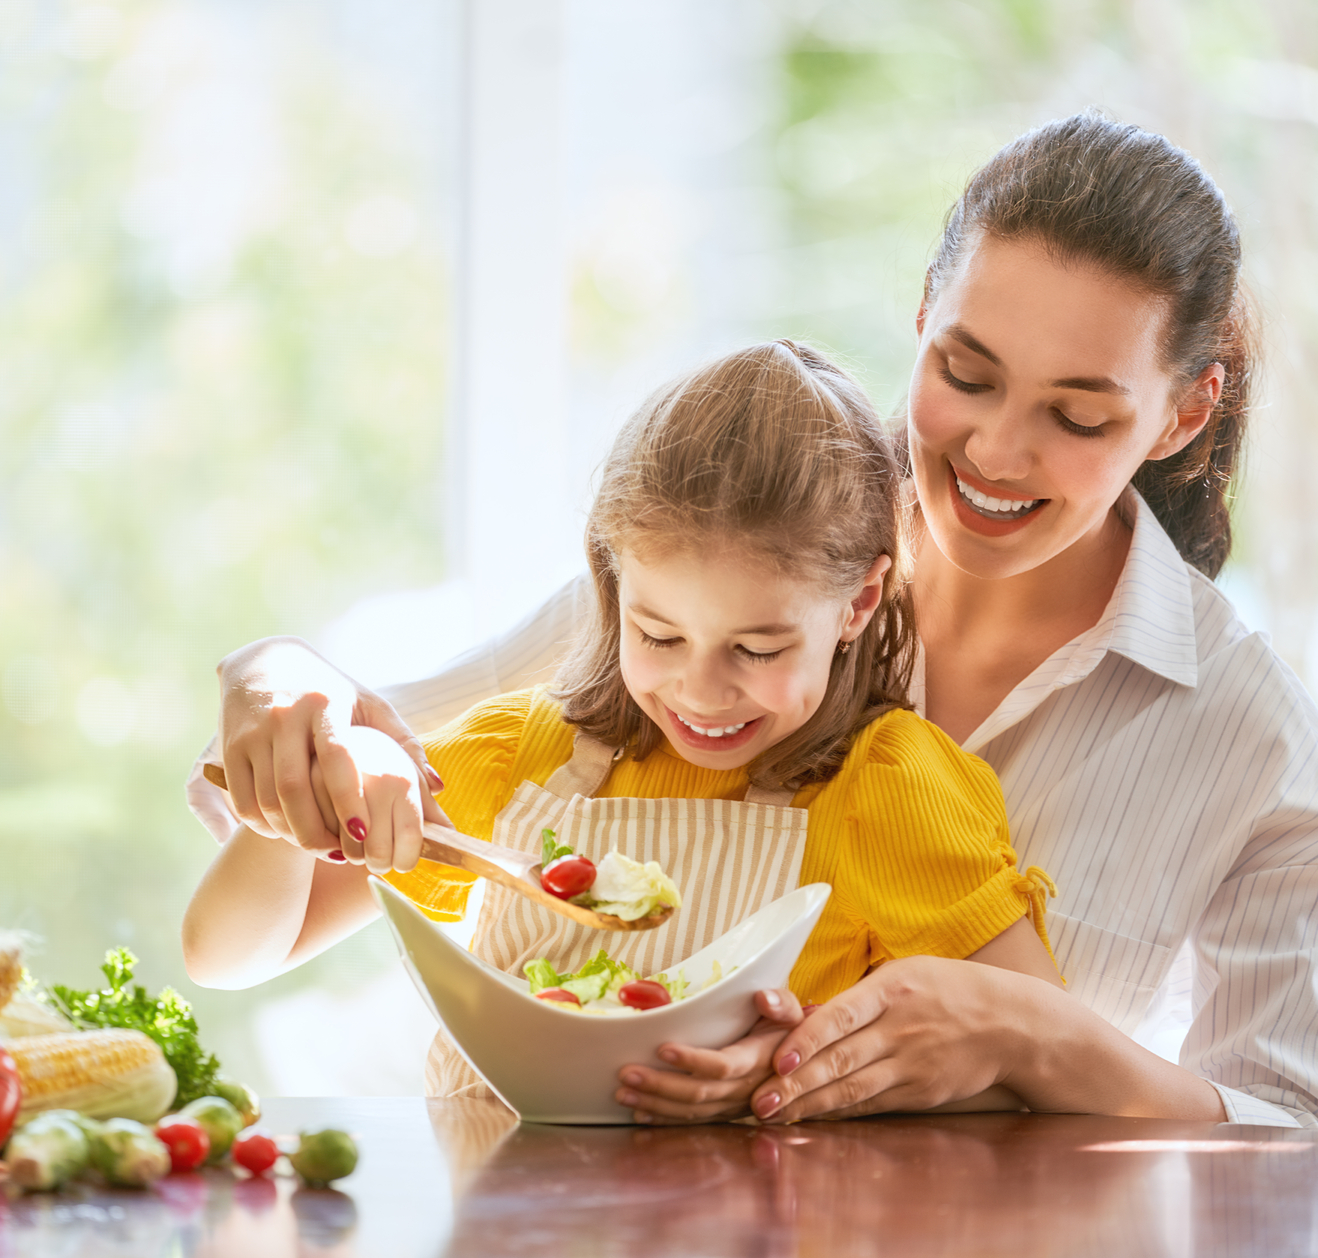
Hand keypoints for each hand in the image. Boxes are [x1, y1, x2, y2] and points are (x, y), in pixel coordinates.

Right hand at [216, 637, 446, 849]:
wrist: (264, 662)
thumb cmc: (330, 691)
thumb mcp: (368, 705)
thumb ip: (403, 744)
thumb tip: (438, 788)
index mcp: (325, 704)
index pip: (337, 757)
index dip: (349, 799)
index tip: (364, 835)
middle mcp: (284, 716)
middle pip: (294, 788)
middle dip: (315, 831)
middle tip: (340, 854)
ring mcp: (253, 732)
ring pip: (266, 799)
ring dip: (291, 833)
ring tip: (318, 847)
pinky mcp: (229, 748)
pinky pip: (244, 800)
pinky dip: (265, 826)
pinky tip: (287, 833)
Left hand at [615, 990, 807, 1123]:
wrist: (802, 1064)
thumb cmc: (788, 1029)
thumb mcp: (792, 1012)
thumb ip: (780, 1003)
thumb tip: (763, 996)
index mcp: (759, 1060)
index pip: (723, 1065)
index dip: (693, 1060)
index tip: (662, 1048)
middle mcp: (746, 1088)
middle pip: (699, 1093)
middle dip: (660, 1085)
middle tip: (625, 1073)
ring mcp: (734, 1105)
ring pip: (691, 1111)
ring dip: (655, 1103)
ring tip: (623, 1092)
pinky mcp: (724, 1114)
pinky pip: (692, 1122)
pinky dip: (664, 1119)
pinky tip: (640, 1114)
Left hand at [750, 956, 1029, 1122]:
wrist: (1009, 1023)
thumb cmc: (944, 989)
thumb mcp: (902, 974)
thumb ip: (856, 998)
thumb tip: (801, 1015)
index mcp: (892, 991)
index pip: (842, 1016)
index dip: (808, 1039)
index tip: (778, 1059)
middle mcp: (900, 1030)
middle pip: (841, 1060)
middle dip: (796, 1084)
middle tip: (758, 1100)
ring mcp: (912, 1066)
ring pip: (852, 1089)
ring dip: (810, 1104)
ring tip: (773, 1114)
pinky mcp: (921, 1093)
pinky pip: (872, 1104)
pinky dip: (839, 1112)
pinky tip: (811, 1117)